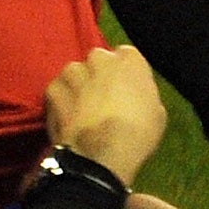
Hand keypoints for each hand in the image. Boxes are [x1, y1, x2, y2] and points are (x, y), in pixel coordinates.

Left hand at [43, 44, 166, 185]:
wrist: (102, 152)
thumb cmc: (138, 133)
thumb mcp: (156, 111)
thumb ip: (141, 93)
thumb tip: (131, 95)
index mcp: (129, 59)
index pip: (126, 56)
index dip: (125, 74)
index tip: (125, 89)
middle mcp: (99, 57)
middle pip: (98, 61)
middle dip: (99, 75)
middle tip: (103, 99)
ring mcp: (72, 71)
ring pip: (75, 74)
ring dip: (78, 86)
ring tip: (83, 110)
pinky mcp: (52, 88)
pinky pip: (58, 91)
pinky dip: (61, 101)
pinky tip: (68, 118)